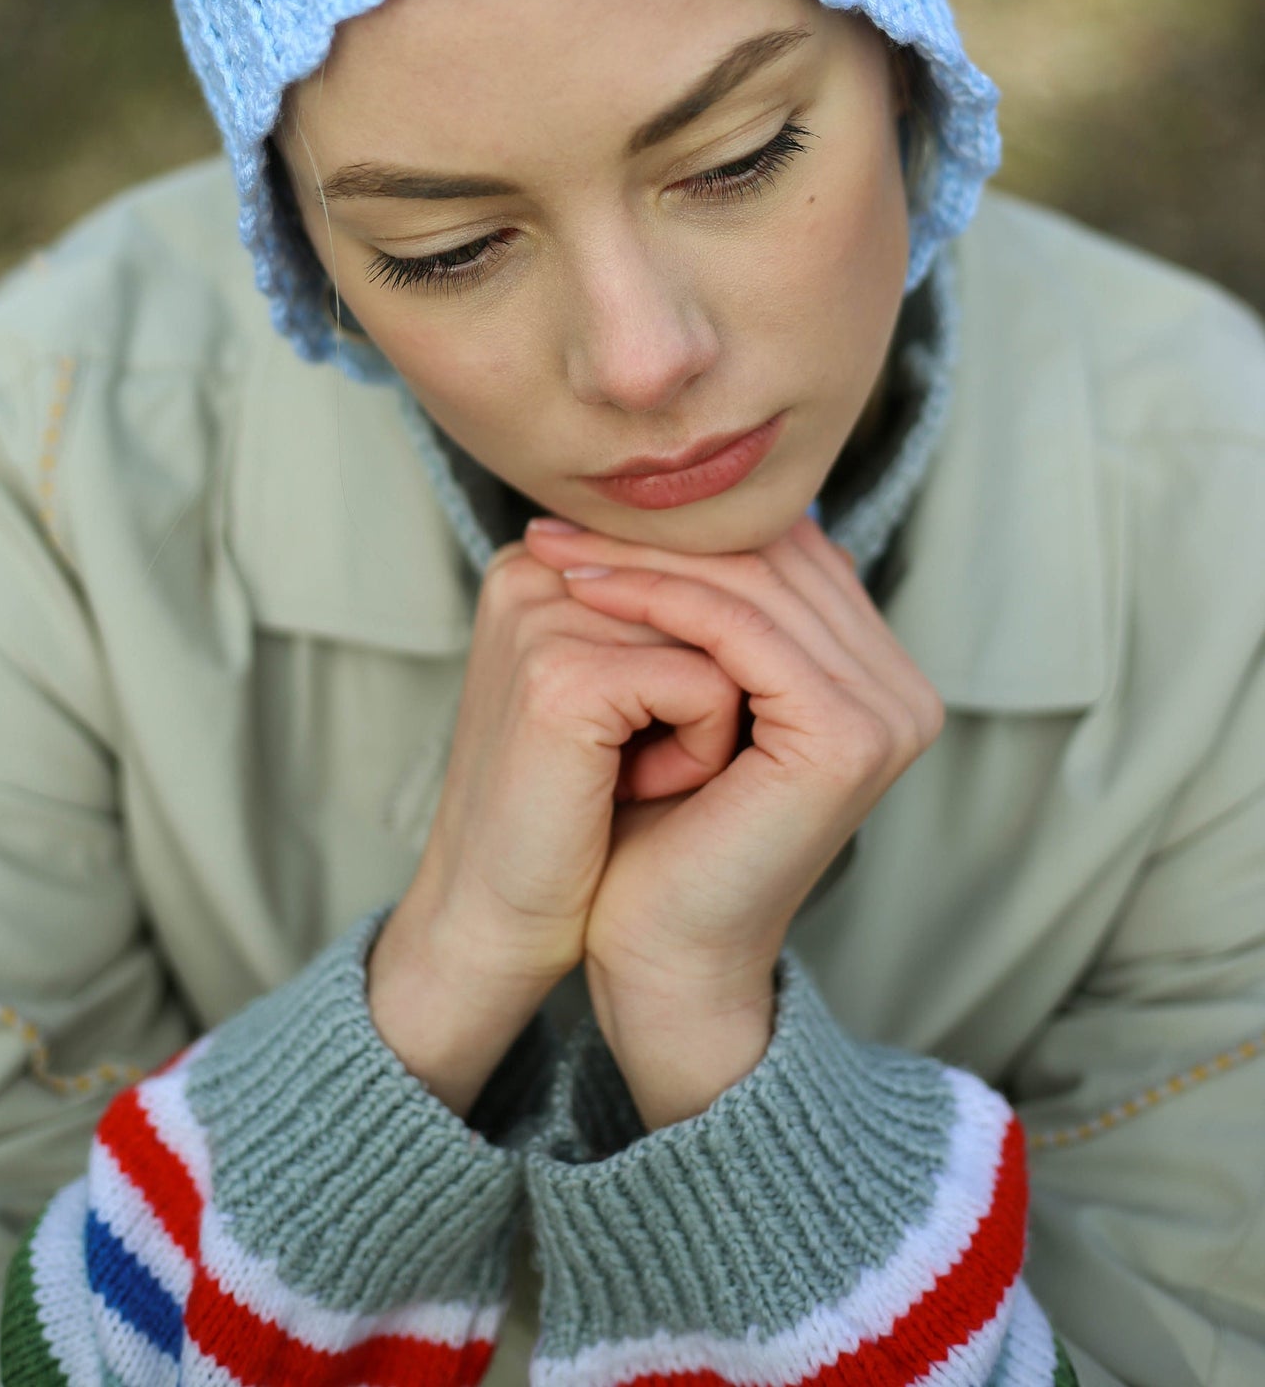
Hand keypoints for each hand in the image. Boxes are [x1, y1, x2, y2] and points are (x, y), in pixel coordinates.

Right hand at [367, 541, 742, 1117]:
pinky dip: (702, 750)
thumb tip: (810, 548)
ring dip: (719, 716)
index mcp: (545, 560)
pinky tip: (642, 789)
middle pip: (716, 584)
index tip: (671, 712)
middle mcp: (534, 568)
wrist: (498, 920)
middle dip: (723, 678)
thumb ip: (680, 607)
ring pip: (725, 634)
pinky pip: (708, 686)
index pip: (697, 547)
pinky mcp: (563, 676)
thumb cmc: (572, 813)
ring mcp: (544, 616)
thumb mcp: (628, 686)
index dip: (724, 642)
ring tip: (647, 769)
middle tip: (656, 752)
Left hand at [523, 514, 943, 1127]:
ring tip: (551, 551)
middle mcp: (902, 689)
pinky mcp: (850, 735)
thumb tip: (669, 499)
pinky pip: (741, 632)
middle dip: (654, 535)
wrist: (657, 953)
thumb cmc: (658, 831)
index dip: (681, 526)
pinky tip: (584, 591)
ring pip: (751, 586)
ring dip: (643, 559)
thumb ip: (710, 612)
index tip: (574, 514)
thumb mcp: (689, 696)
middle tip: (549, 522)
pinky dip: (658, 600)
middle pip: (770, 563)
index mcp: (878, 673)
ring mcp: (889, 712)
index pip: (781, 555)